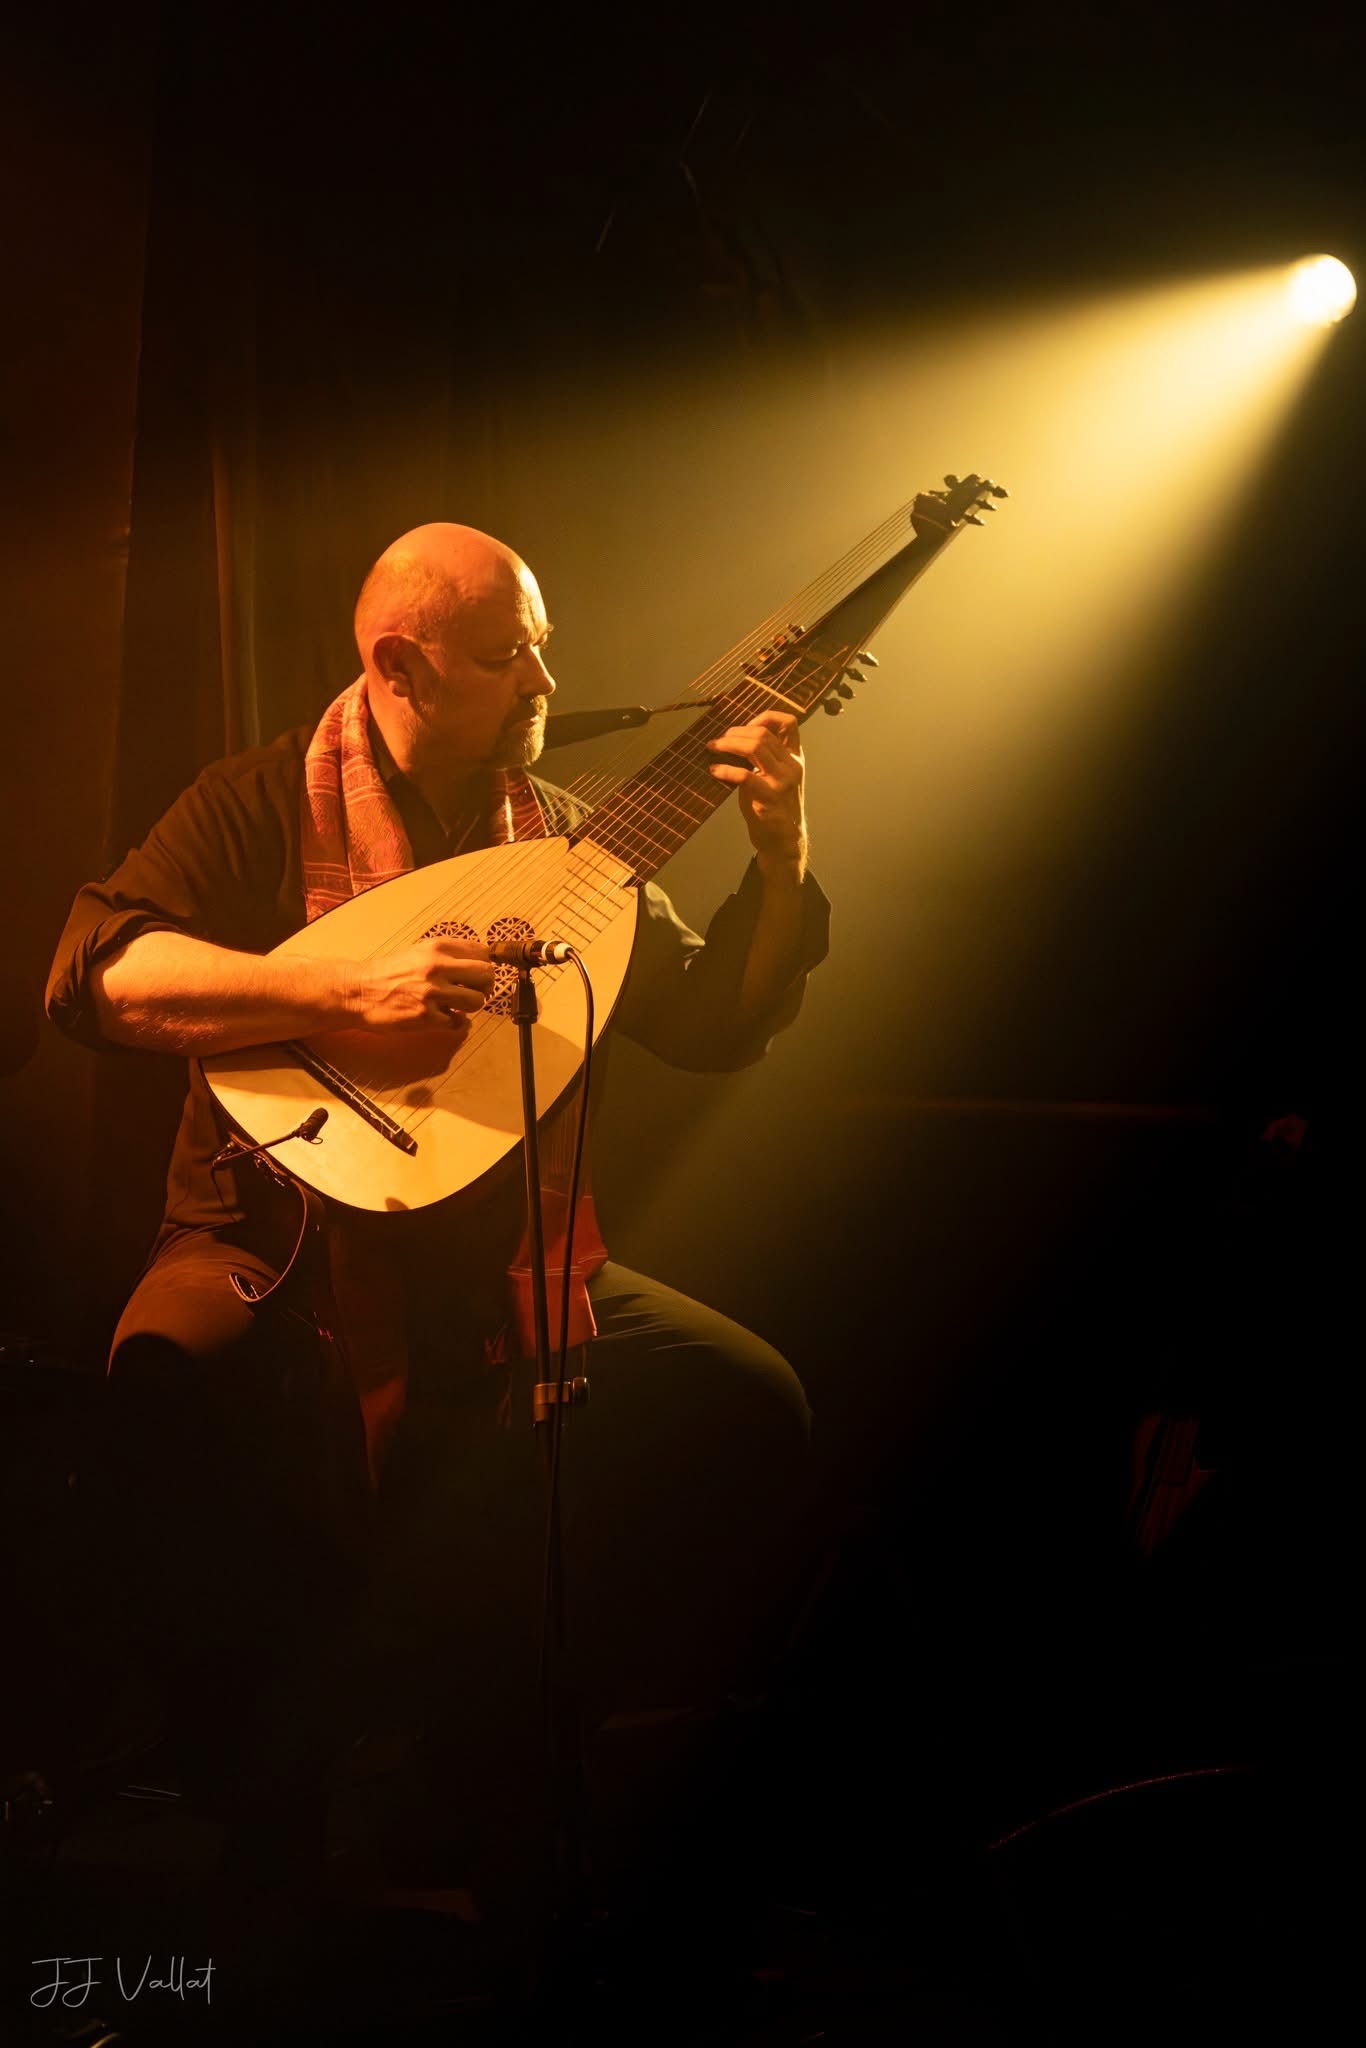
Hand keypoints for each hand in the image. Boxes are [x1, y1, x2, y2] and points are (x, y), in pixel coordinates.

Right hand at [346, 937, 496, 1031]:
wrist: (359, 991)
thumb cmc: (389, 972)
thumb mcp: (418, 952)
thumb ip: (447, 955)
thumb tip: (479, 962)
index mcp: (437, 947)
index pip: (482, 952)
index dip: (484, 965)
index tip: (477, 974)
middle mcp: (437, 966)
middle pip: (486, 975)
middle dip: (484, 985)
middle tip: (473, 990)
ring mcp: (432, 992)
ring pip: (477, 1000)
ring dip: (470, 1005)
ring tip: (456, 1005)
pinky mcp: (426, 1016)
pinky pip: (458, 1022)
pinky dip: (454, 1022)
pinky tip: (442, 1017)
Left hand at [706, 710, 807, 882]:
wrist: (784, 841)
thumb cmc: (774, 807)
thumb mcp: (776, 777)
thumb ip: (765, 757)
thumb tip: (736, 737)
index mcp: (795, 757)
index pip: (789, 723)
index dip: (765, 717)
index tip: (746, 725)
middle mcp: (792, 766)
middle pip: (763, 733)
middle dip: (735, 732)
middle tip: (719, 740)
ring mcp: (782, 782)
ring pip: (755, 747)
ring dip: (728, 744)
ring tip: (713, 748)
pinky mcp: (768, 798)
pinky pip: (744, 776)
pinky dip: (725, 770)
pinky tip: (714, 771)